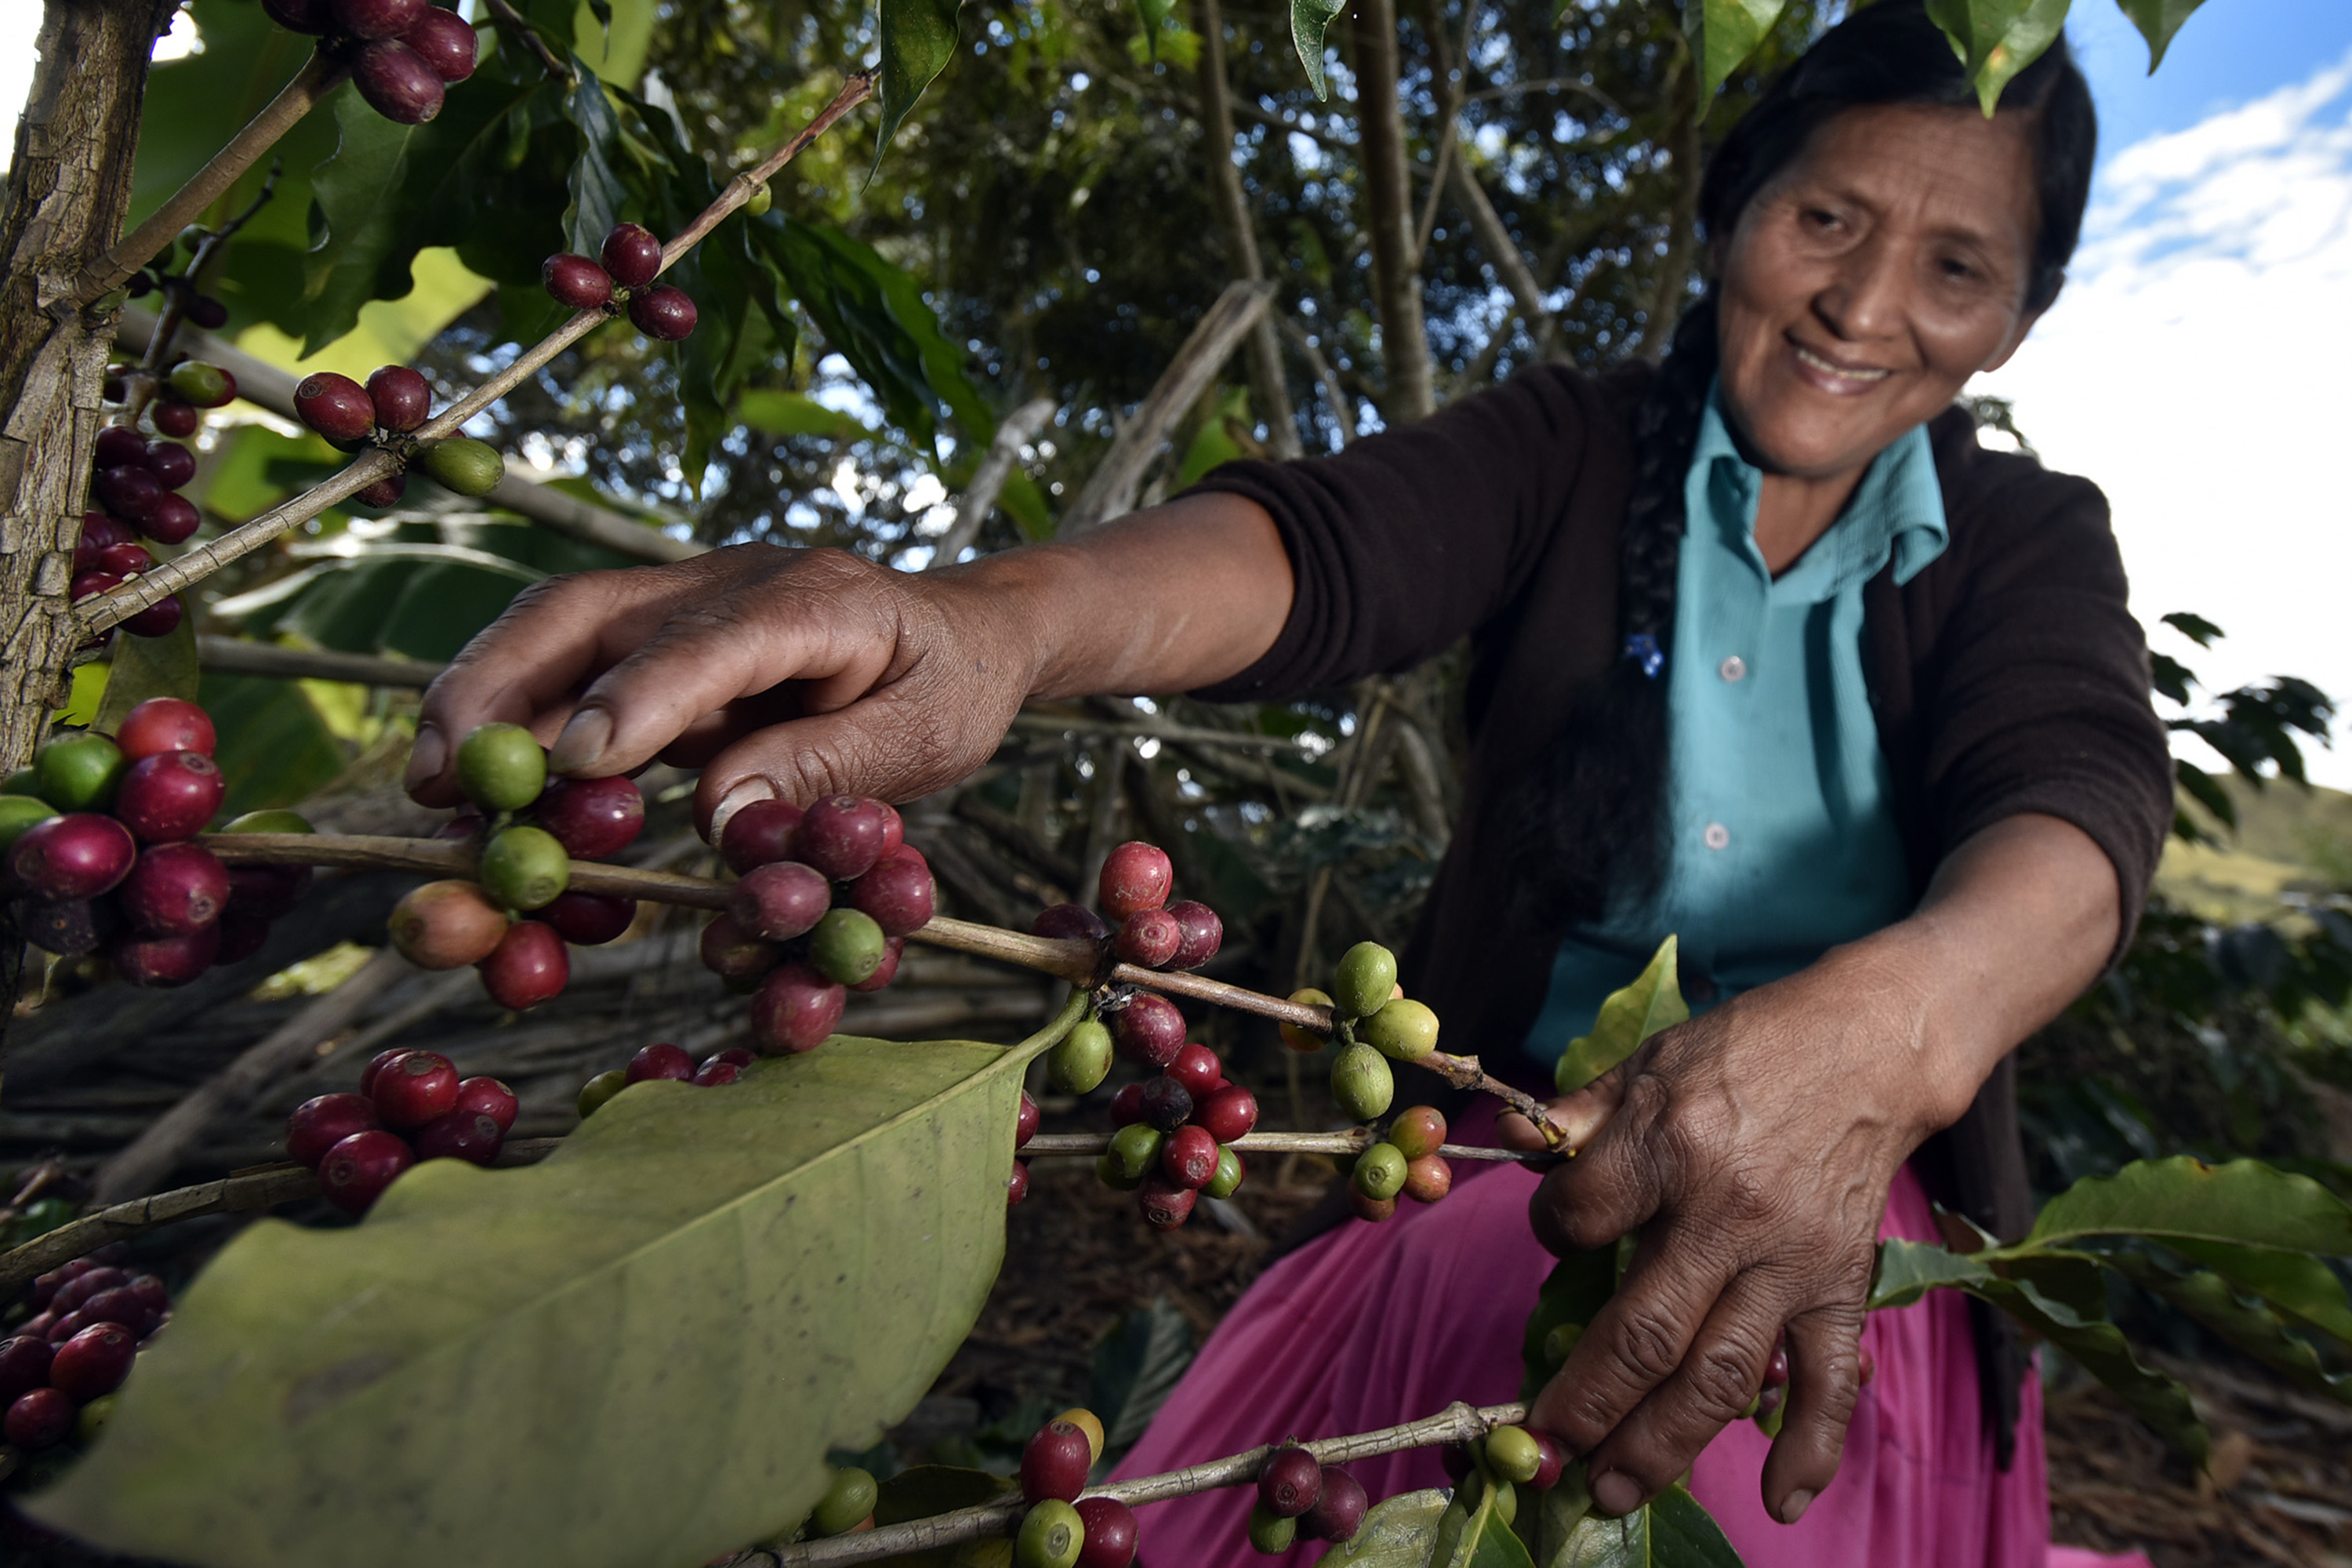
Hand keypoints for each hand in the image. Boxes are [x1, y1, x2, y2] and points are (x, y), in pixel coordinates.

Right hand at [404, 544, 1037, 834]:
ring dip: (485, 699)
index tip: (576, 763)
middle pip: (592, 610)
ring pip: (558, 628)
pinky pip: (571, 664)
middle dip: (503, 684)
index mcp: (818, 597)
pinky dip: (514, 716)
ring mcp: (686, 598)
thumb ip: (825, 771)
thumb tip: (719, 821)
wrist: (965, 632)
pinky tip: (473, 778)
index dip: (641, 698)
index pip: (713, 639)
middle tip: (442, 775)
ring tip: (432, 785)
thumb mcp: (922, 740)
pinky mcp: (660, 636)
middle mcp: (731, 580)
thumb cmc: (950, 687)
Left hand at [1507, 948, 1955, 1525]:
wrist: (1869, 1046)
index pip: (1579, 1219)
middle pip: (1645, 1334)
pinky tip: (1782, 1499)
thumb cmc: (1748, 1050)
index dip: (1549, 1232)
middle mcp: (1727, 1214)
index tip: (1556, 1236)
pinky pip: (1831, 1379)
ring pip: (1722, 1375)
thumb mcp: (1652, 1062)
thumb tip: (1505, 1139)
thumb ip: (1579, 1113)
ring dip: (1664, 1446)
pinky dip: (1811, 1446)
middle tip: (1546, 1453)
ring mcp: (1790, 1260)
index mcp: (1670, 1146)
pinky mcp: (1843, 1285)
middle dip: (1588, 1404)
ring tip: (1613, 1493)